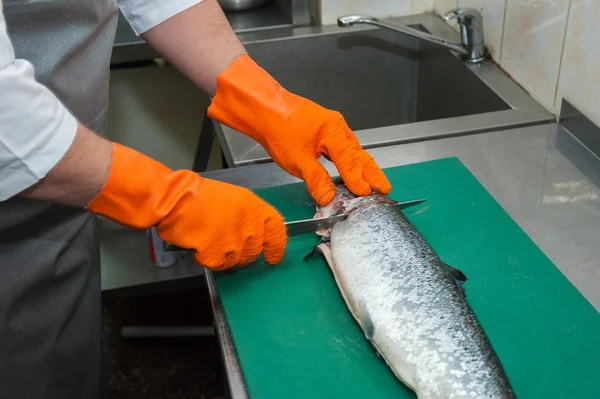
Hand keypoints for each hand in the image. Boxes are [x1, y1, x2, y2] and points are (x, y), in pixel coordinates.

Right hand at [87, 143, 285, 269]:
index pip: (277, 232)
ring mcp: (234, 243)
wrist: (177, 200)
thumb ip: (247, 215)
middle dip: (242, 251)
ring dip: (223, 255)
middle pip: (254, 251)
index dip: (276, 247)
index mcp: (255, 208)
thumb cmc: (200, 195)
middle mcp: (249, 226)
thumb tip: (251, 232)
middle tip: (225, 242)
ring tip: (208, 238)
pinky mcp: (217, 255)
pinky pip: (217, 264)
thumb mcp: (233, 198)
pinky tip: (198, 244)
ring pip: (235, 260)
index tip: (273, 257)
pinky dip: (207, 258)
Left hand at [207, 55, 391, 205]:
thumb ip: (316, 179)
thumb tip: (329, 197)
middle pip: (359, 154)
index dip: (358, 180)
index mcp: (333, 132)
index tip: (366, 193)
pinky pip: (344, 147)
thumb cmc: (279, 129)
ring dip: (363, 167)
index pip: (350, 162)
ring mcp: (332, 127)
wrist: (264, 109)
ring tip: (374, 181)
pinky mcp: (325, 129)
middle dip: (372, 172)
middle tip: (384, 188)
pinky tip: (353, 168)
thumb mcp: (297, 160)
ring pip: (353, 150)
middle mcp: (337, 127)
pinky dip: (351, 160)